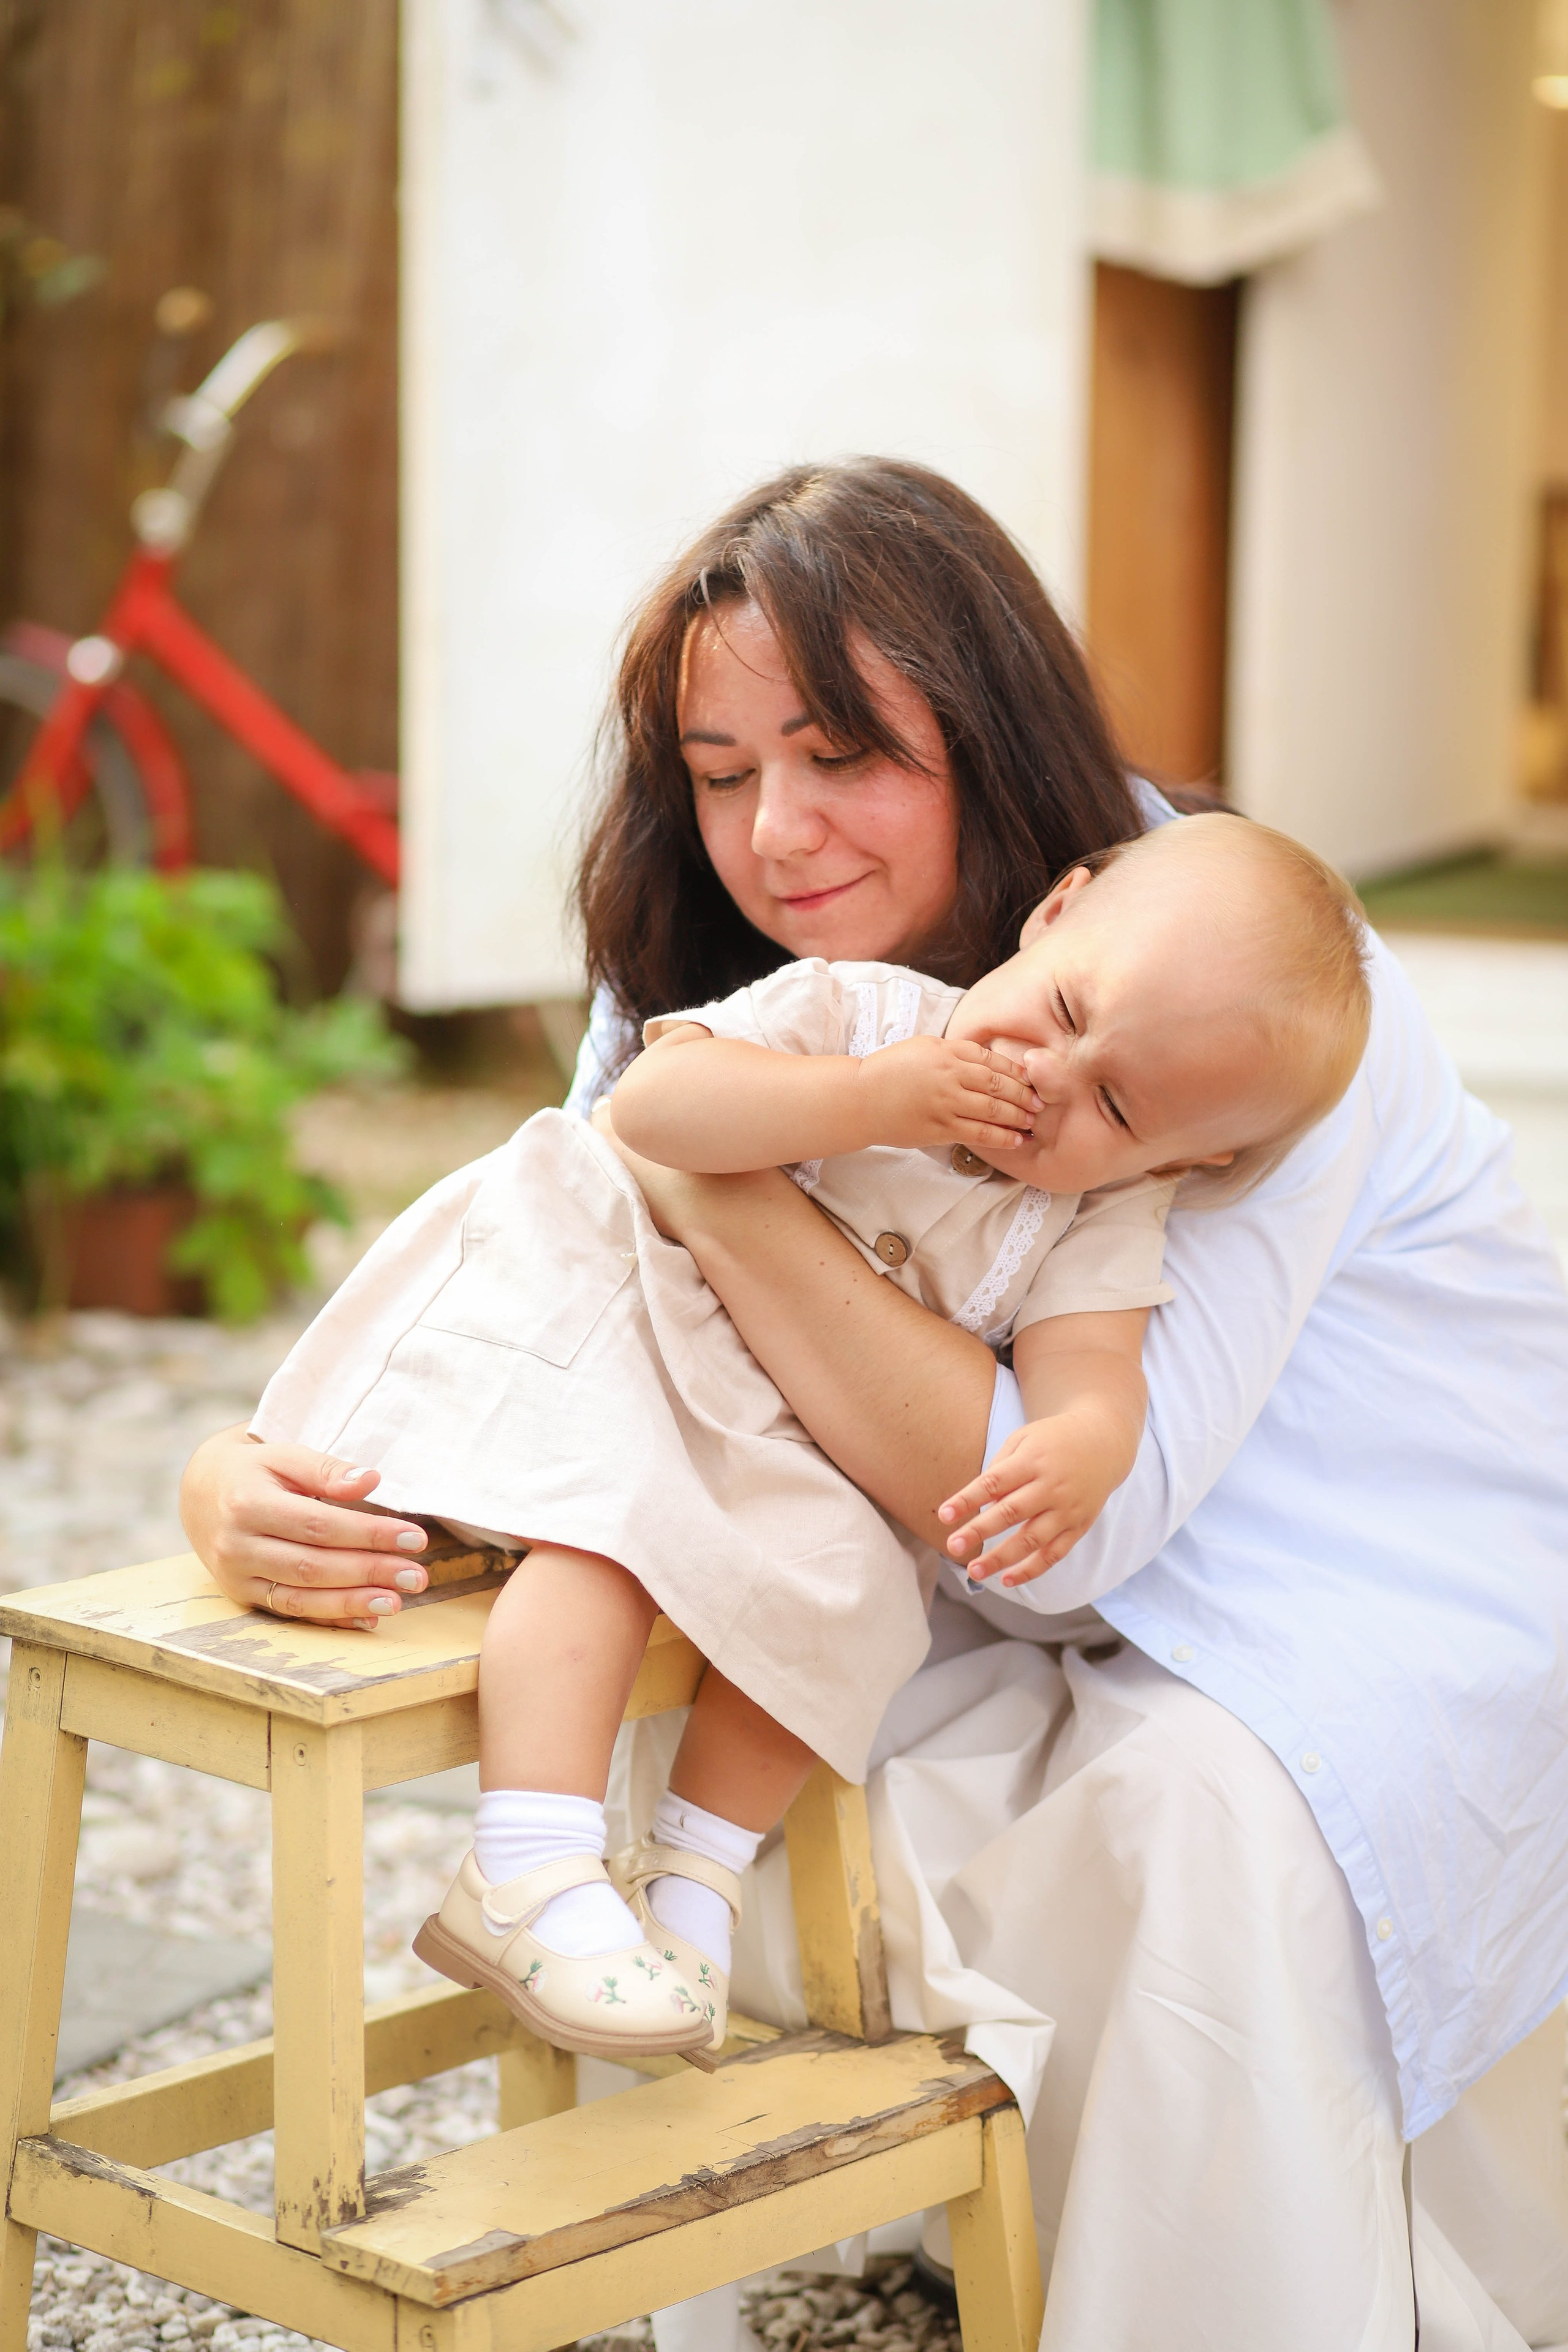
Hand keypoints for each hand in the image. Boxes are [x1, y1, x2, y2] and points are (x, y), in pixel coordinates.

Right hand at [179, 1423, 429, 1630]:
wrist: (200, 1492)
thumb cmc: (254, 1470)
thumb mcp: (284, 1455)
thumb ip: (326, 1469)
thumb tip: (370, 1480)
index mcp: (248, 1503)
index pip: (319, 1524)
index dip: (369, 1534)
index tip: (414, 1537)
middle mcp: (238, 1545)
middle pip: (313, 1565)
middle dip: (369, 1572)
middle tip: (416, 1576)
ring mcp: (236, 1575)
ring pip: (300, 1597)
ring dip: (352, 1603)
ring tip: (397, 1602)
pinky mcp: (241, 1595)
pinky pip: (290, 1612)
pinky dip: (330, 1619)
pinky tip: (367, 1619)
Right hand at [860, 1036, 1039, 1155]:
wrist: (861, 1098)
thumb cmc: (891, 1070)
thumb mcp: (925, 1047)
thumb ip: (956, 1051)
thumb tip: (988, 1059)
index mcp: (948, 1051)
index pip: (993, 1060)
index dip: (1018, 1072)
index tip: (1033, 1078)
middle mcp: (950, 1076)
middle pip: (999, 1085)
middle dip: (1025, 1095)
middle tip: (1041, 1102)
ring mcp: (946, 1104)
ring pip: (993, 1111)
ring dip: (1018, 1117)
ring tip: (1033, 1121)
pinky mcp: (939, 1129)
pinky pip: (978, 1134)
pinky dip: (1001, 1138)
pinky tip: (1016, 1140)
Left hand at [936, 1411, 1120, 1585]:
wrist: (1105, 1443)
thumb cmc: (1053, 1441)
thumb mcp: (1024, 1439)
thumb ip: (1000, 1468)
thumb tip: (979, 1504)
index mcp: (1032, 1461)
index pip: (994, 1483)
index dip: (967, 1500)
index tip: (943, 1515)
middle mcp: (1051, 1486)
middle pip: (1010, 1513)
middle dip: (979, 1531)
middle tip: (952, 1546)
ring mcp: (1067, 1509)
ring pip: (1032, 1540)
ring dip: (1001, 1558)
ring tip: (974, 1571)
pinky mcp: (1079, 1527)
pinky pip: (1054, 1554)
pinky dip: (1031, 1570)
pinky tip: (1007, 1580)